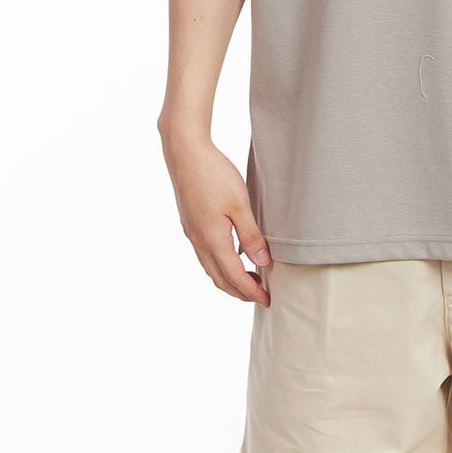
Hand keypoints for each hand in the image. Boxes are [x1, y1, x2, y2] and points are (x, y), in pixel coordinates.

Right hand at [159, 133, 271, 306]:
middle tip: (259, 296)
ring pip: (210, 267)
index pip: (233, 276)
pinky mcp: (190, 222)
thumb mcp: (239, 204)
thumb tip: (262, 263)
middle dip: (239, 291)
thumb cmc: (214, 174)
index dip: (250, 291)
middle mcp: (198, 241)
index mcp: (212, 239)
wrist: (185, 152)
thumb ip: (251, 235)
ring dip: (228, 278)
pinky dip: (219, 263)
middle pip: (218, 278)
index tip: (266, 300)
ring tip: (248, 279)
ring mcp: (191, 232)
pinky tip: (232, 254)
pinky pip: (205, 254)